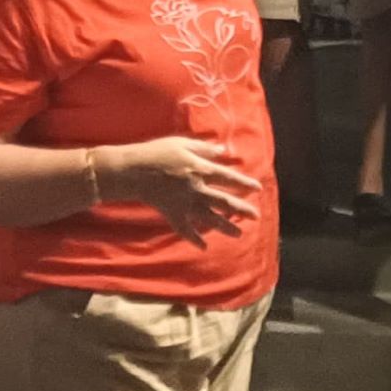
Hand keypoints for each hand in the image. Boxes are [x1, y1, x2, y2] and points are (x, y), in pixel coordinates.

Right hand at [115, 136, 263, 244]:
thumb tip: (224, 150)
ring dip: (225, 227)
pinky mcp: (172, 214)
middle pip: (224, 201)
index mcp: (201, 169)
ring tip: (239, 234)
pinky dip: (194, 239)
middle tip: (255, 216)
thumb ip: (204, 148)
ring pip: (209, 218)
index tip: (257, 189)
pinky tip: (203, 246)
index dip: (244, 183)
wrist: (133, 170)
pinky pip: (185, 229)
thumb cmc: (157, 153)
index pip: (228, 178)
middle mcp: (197, 189)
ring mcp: (185, 203)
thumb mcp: (182, 144)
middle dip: (241, 209)